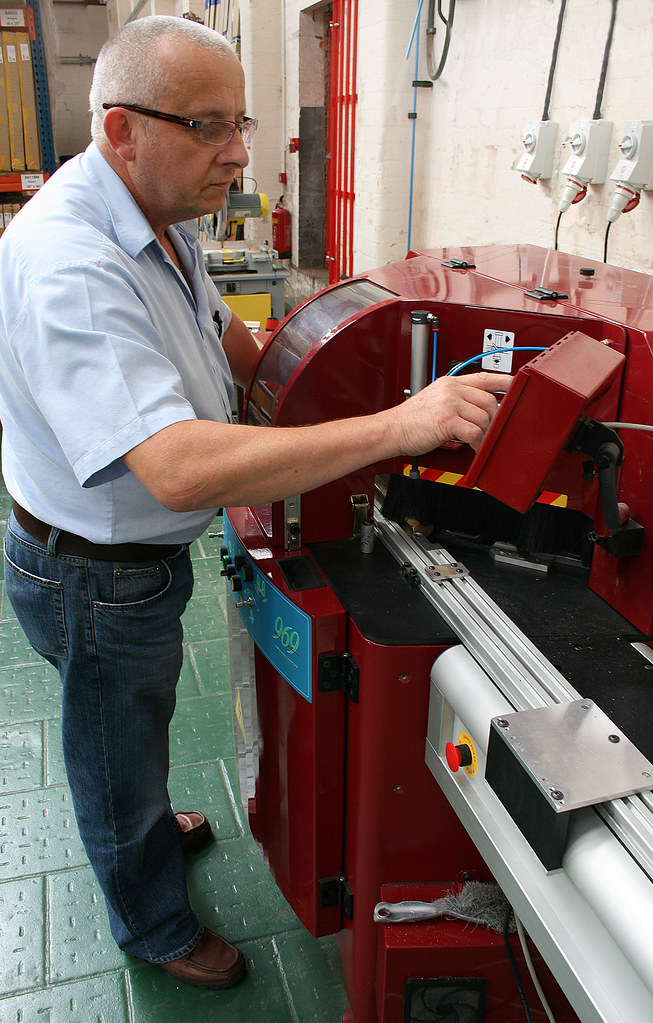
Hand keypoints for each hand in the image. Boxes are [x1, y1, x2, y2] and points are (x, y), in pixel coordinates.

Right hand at [389, 371, 512, 454]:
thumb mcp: (434, 399)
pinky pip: (474, 432)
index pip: (484, 377)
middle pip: (489, 400)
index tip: (516, 384)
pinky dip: (476, 442)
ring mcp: (449, 404)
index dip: (504, 381)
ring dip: (483, 433)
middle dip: (492, 418)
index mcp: (450, 382)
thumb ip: (456, 399)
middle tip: (487, 429)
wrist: (391, 429)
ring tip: (475, 440)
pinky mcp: (447, 420)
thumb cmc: (411, 419)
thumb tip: (478, 408)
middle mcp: (451, 390)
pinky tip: (470, 445)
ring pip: (483, 417)